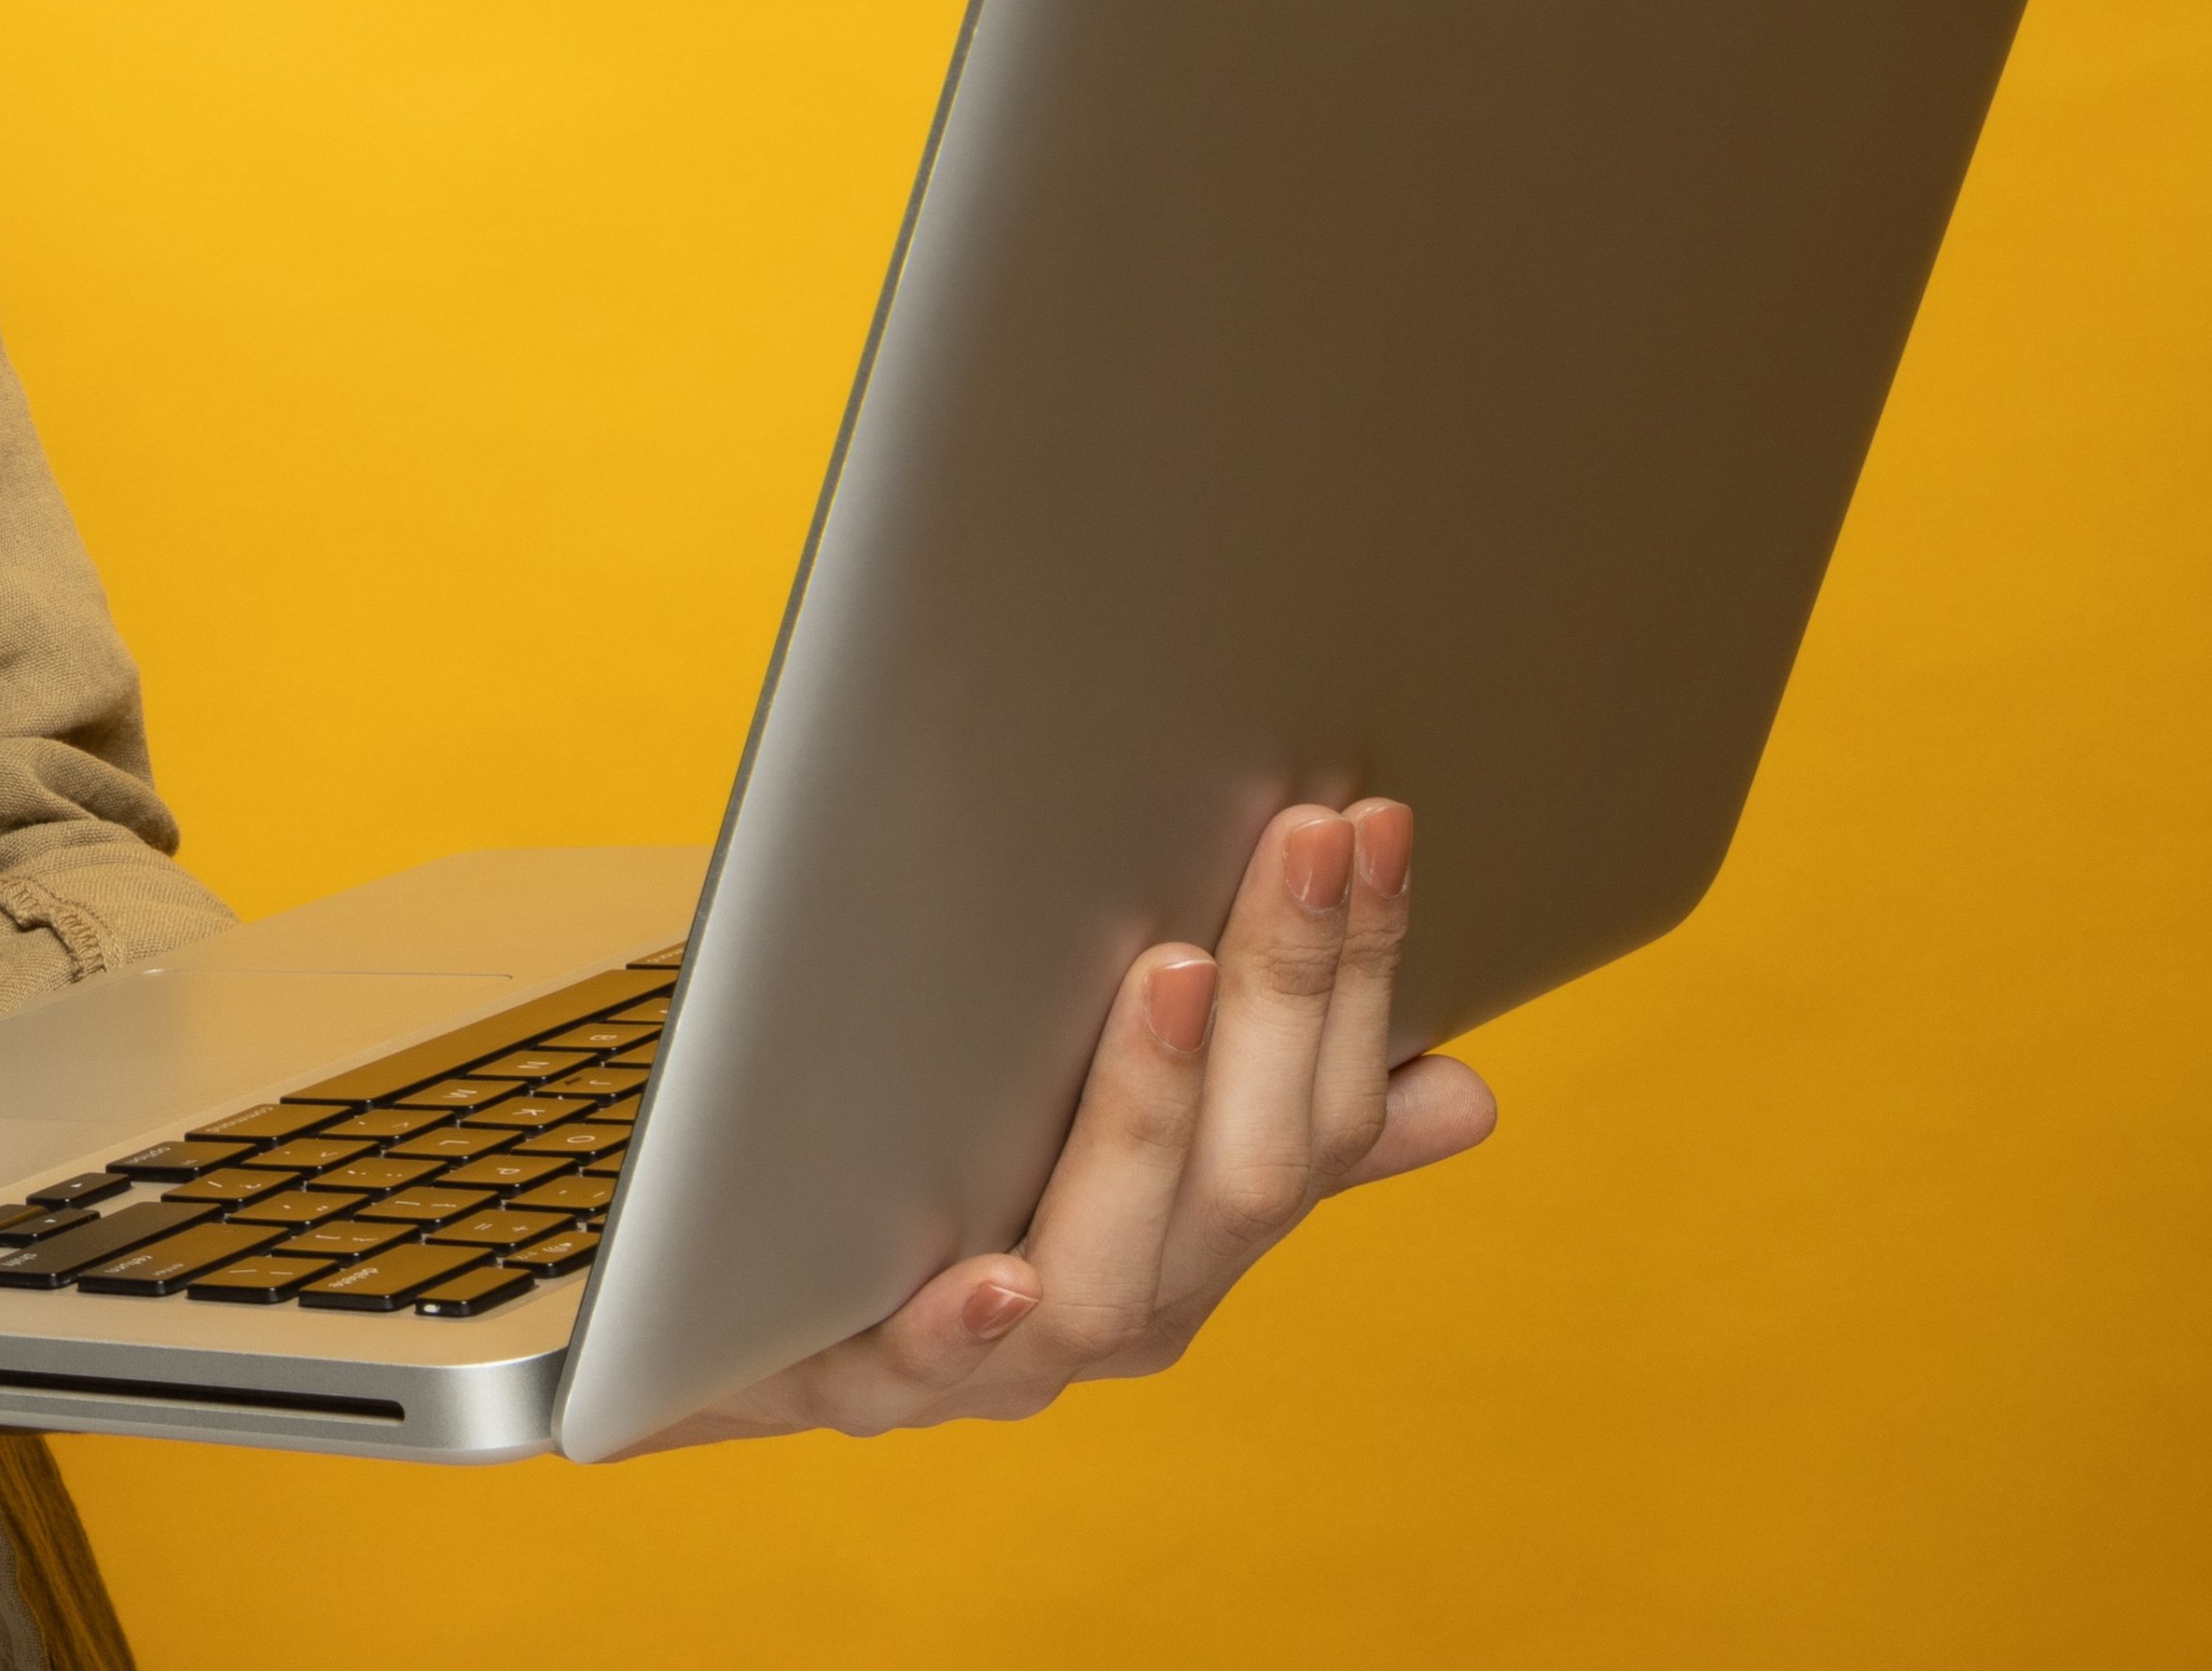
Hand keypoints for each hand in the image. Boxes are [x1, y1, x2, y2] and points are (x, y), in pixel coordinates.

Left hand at [625, 798, 1498, 1450]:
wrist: (747, 1330)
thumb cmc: (945, 1195)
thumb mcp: (1116, 1144)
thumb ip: (1266, 1118)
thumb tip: (1464, 1092)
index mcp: (1201, 1239)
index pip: (1325, 1114)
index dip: (1358, 973)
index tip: (1371, 825)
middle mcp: (1135, 1311)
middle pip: (1245, 1178)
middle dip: (1285, 998)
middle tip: (1300, 838)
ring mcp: (1011, 1363)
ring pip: (1109, 1273)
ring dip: (1149, 1112)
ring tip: (1171, 974)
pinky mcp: (869, 1385)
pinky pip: (927, 1365)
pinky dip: (971, 1321)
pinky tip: (1000, 1271)